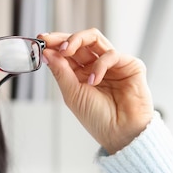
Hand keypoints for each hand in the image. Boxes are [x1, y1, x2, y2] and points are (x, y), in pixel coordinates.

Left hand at [39, 29, 153, 154]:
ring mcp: (113, 65)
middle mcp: (96, 67)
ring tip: (66, 52)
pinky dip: (99, 65)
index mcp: (81, 75)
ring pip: (95, 38)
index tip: (41, 40)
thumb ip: (61, 71)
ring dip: (77, 41)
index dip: (55, 43)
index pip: (68, 52)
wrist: (120, 133)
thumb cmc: (98, 119)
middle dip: (63, 38)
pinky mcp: (130, 65)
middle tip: (50, 41)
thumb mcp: (72, 94)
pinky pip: (111, 54)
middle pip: (80, 41)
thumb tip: (47, 52)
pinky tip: (94, 80)